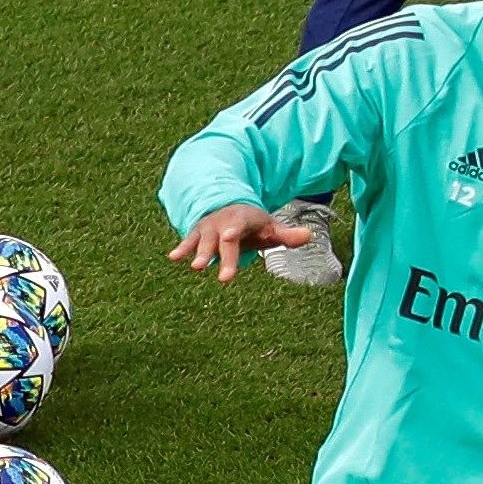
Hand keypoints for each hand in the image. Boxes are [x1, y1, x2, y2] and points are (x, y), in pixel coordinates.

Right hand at [171, 201, 321, 282]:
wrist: (228, 206)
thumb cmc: (253, 224)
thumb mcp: (270, 227)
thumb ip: (287, 235)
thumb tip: (309, 236)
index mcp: (244, 219)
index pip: (240, 226)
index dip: (234, 231)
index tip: (230, 236)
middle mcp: (224, 223)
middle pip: (224, 242)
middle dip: (223, 257)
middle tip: (224, 277)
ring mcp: (209, 228)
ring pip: (204, 242)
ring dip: (198, 254)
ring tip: (195, 267)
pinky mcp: (197, 234)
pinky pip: (188, 241)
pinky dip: (181, 249)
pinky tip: (172, 257)